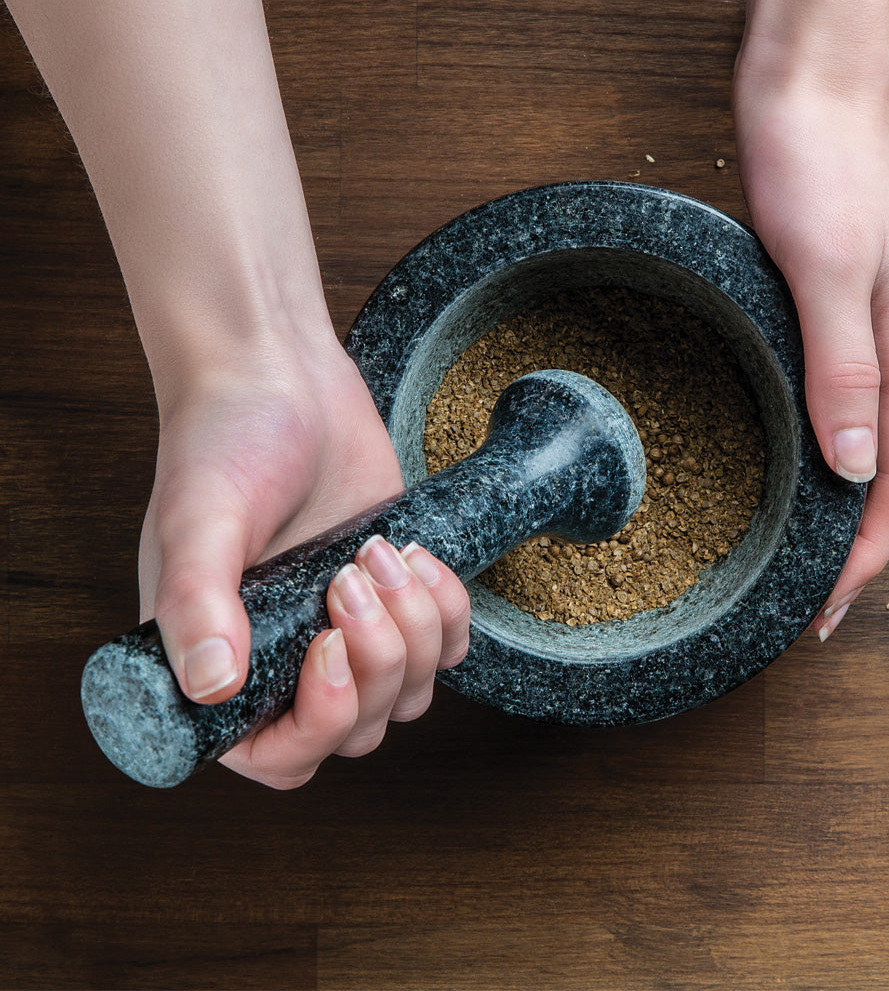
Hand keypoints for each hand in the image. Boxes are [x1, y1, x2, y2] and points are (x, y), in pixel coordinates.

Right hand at [137, 332, 471, 787]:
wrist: (281, 377)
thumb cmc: (221, 441)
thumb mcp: (198, 520)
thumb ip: (197, 604)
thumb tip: (209, 687)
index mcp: (222, 661)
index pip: (277, 755)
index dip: (318, 723)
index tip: (329, 645)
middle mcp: (284, 659)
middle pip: (358, 730)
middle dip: (376, 661)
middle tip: (351, 576)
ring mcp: (346, 631)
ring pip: (409, 693)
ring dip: (414, 632)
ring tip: (379, 552)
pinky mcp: (395, 596)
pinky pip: (446, 646)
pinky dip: (446, 610)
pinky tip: (417, 554)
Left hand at [734, 57, 888, 638]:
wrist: (807, 84)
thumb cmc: (817, 163)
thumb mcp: (825, 268)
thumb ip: (843, 368)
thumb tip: (850, 471)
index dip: (866, 554)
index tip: (826, 610)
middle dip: (858, 544)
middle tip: (809, 599)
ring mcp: (875, 325)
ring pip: (871, 439)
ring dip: (841, 504)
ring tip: (799, 550)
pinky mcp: (838, 306)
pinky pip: (844, 399)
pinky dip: (824, 448)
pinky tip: (791, 458)